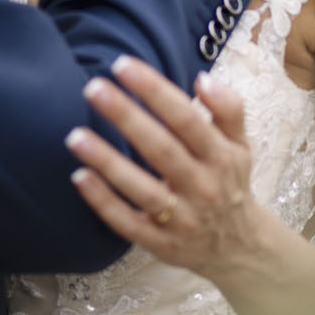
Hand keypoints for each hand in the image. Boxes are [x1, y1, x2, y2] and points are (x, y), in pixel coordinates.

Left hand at [66, 57, 265, 276]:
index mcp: (221, 157)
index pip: (187, 118)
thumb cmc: (230, 183)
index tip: (122, 65)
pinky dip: (104, 202)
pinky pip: (127, 223)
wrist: (239, 248)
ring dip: (108, 162)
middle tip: (93, 88)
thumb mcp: (240, 145)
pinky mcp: (160, 243)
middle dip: (127, 117)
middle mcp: (202, 187)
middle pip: (162, 149)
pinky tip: (79, 177)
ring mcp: (181, 218)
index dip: (155, 91)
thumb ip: (228, 109)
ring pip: (142, 189)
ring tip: (74, 136)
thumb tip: (202, 78)